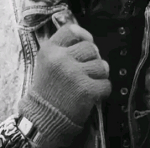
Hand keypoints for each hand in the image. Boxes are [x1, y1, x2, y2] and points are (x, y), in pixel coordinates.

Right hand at [19, 24, 110, 138]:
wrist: (43, 119)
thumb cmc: (48, 88)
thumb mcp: (47, 62)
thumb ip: (63, 48)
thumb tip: (88, 39)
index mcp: (49, 50)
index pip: (71, 30)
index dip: (83, 34)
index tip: (86, 41)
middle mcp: (61, 59)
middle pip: (90, 47)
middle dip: (93, 58)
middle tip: (86, 69)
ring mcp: (74, 74)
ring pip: (102, 65)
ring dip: (99, 75)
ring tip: (88, 82)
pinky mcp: (86, 90)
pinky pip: (106, 83)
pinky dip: (102, 90)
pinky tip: (92, 94)